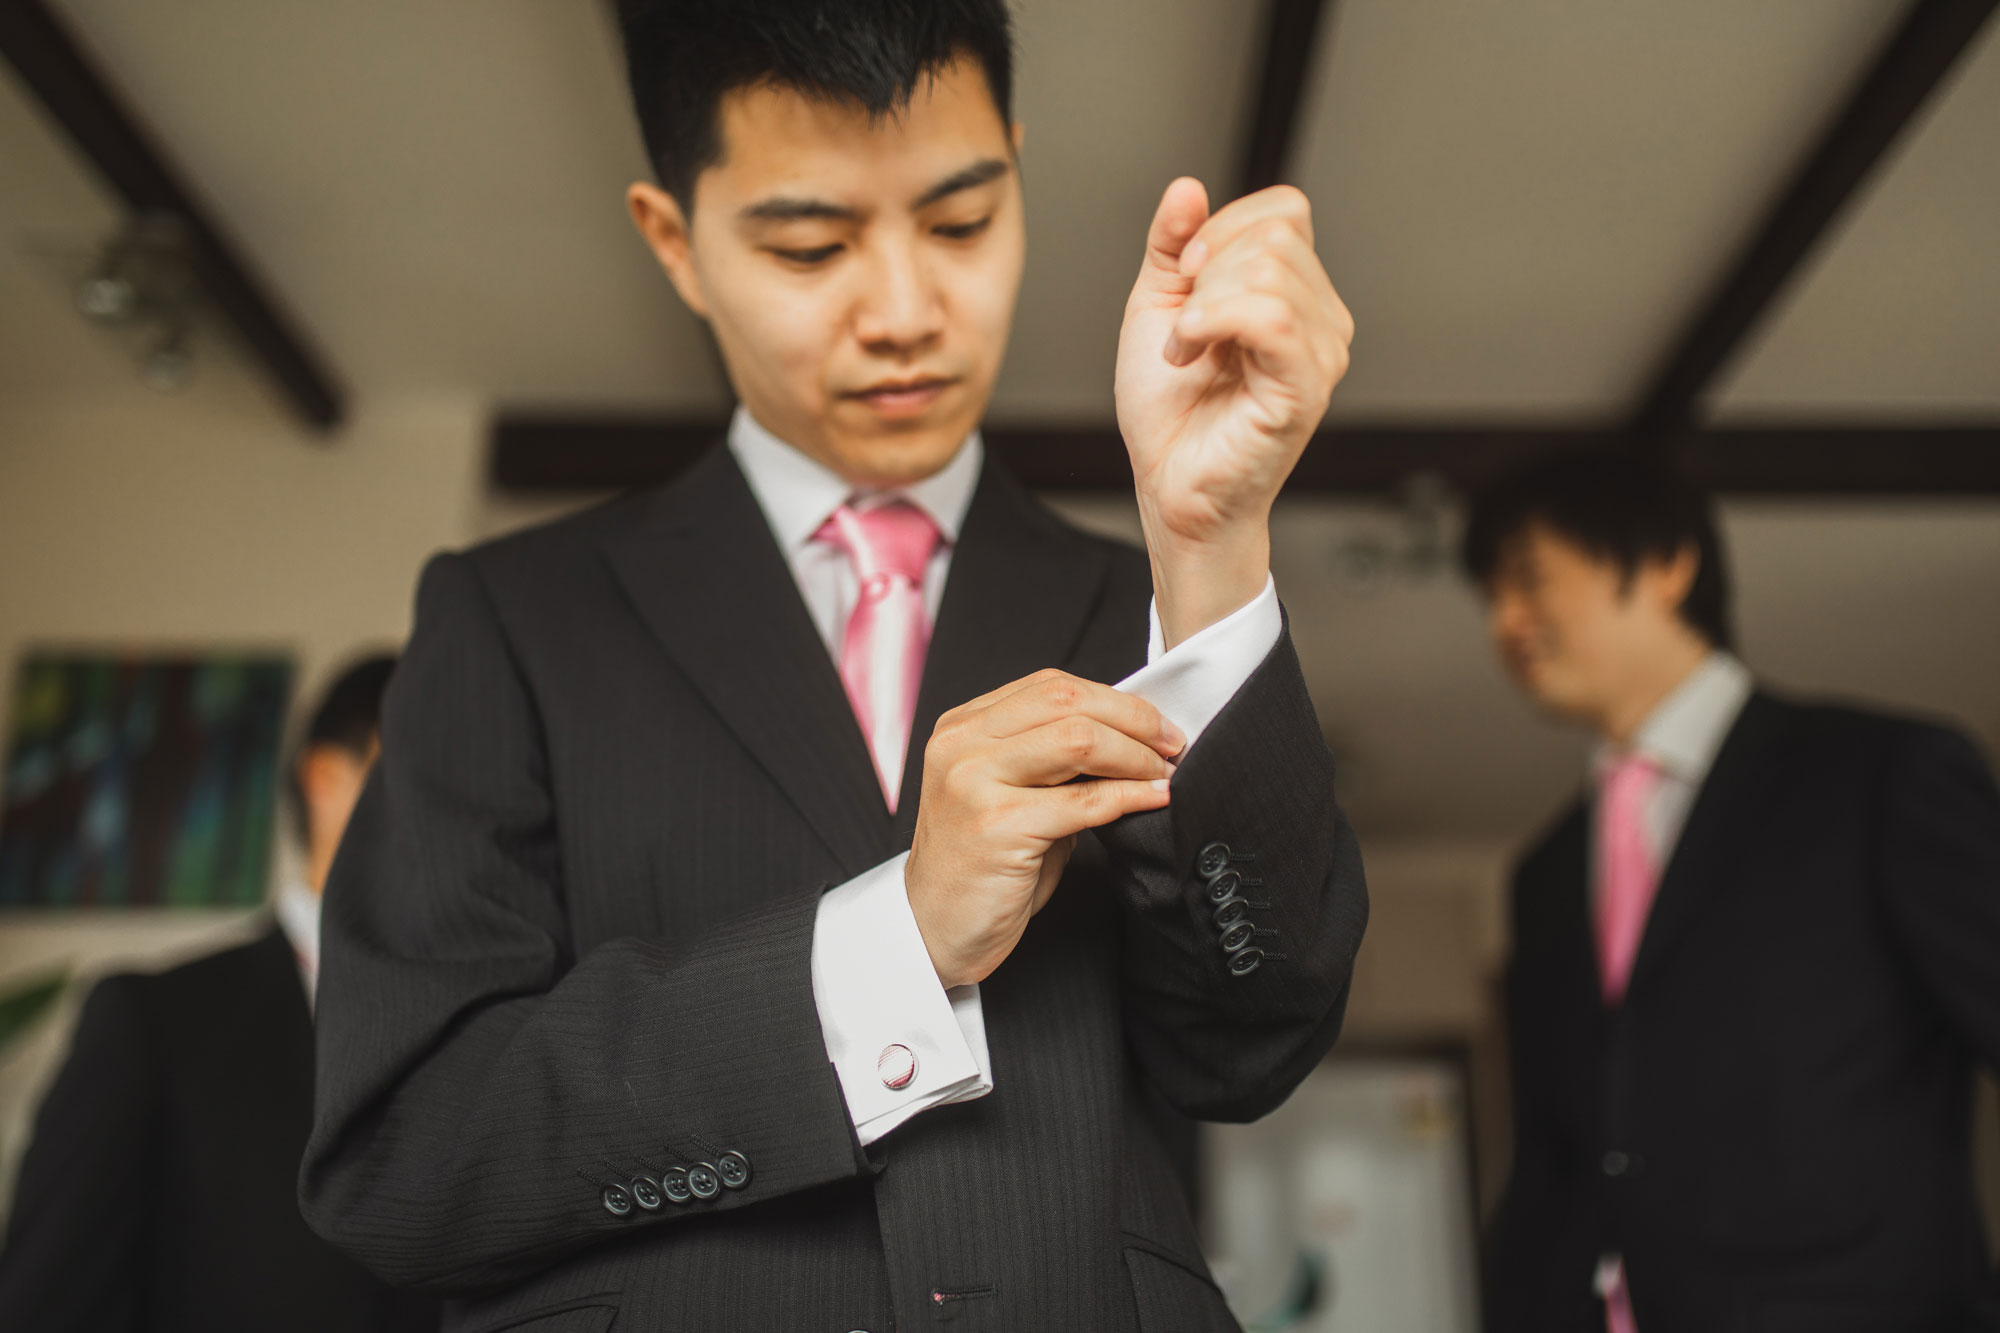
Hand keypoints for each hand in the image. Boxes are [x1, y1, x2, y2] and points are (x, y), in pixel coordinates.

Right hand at [906, 670, 1184, 987]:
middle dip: (1134, 720)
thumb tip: (1133, 741)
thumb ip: (1055, 763)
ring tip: (1162, 775)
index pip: (1051, 686)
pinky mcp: (996, 825)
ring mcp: (973, 781)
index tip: (1156, 726)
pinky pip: (1084, 801)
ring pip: (1078, 739)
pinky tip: (1153, 800)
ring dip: (1136, 756)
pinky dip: (1130, 796)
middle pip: (1067, 702)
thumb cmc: (982, 869)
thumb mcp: (1012, 796)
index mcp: (962, 727)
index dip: (1115, 701)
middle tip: (1172, 746)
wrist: (935, 931)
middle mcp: (961, 744)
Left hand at [1115, 178, 1353, 646]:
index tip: (1183, 277)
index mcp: (1296, 294)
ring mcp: (1323, 354)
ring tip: (1184, 348)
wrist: (1168, 487)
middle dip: (1206, 269)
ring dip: (1202, 304)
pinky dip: (1214, 321)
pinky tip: (1191, 352)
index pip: (1284, 211)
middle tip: (1182, 325)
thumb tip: (1187, 188)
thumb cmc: (1170, 412)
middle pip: (1275, 236)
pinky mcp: (1306, 388)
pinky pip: (1274, 318)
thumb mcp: (1156, 306)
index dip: (1222, 228)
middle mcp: (1323, 320)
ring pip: (1270, 270)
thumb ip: (1172, 246)